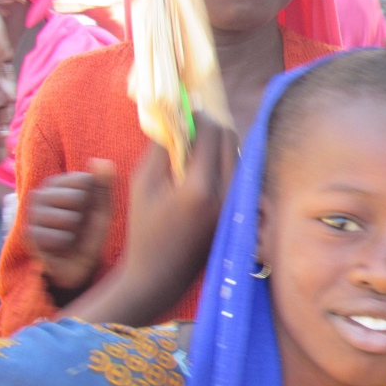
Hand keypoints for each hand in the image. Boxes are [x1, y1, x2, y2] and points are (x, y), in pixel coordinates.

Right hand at [28, 159, 114, 295]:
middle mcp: (41, 193)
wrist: (77, 264)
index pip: (85, 180)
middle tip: (77, 226)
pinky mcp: (28, 234)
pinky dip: (66, 245)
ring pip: (69, 219)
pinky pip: (60, 238)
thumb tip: (101, 160)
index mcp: (58, 183)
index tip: (87, 210)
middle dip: (84, 216)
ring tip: (68, 236)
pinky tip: (59, 247)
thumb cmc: (90, 233)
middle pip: (77, 198)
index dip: (94, 199)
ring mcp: (32, 213)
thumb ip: (103, 185)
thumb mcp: (102, 208)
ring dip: (75, 232)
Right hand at [60, 115, 237, 326]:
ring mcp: (237, 203)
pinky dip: (225, 161)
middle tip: (191, 125)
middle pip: (230, 138)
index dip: (197, 116)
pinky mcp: (241, 210)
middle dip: (211, 126)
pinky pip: (239, 172)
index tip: (184, 111)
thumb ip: (162, 147)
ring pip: (238, 153)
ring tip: (195, 147)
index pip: (211, 133)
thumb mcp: (143, 182)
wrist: (162, 273)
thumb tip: (177, 116)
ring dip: (219, 143)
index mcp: (200, 187)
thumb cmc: (145, 227)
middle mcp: (226, 194)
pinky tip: (205, 166)